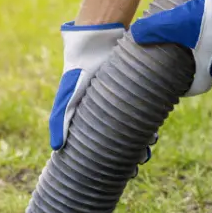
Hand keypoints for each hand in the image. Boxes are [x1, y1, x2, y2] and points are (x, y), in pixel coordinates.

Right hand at [48, 21, 156, 172]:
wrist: (96, 38)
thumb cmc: (77, 70)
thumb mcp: (67, 96)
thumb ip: (59, 120)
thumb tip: (56, 148)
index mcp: (90, 121)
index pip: (105, 149)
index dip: (116, 163)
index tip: (129, 174)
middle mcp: (108, 114)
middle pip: (124, 142)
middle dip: (136, 154)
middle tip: (143, 159)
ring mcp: (123, 102)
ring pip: (137, 128)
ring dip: (145, 140)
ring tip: (150, 145)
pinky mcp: (137, 89)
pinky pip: (147, 110)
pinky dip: (151, 121)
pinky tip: (155, 129)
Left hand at [130, 0, 211, 95]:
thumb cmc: (210, 17)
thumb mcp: (176, 22)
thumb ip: (154, 29)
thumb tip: (134, 33)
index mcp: (210, 66)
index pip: (199, 86)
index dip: (188, 88)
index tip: (180, 87)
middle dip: (200, 64)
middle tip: (188, 56)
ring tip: (203, 36)